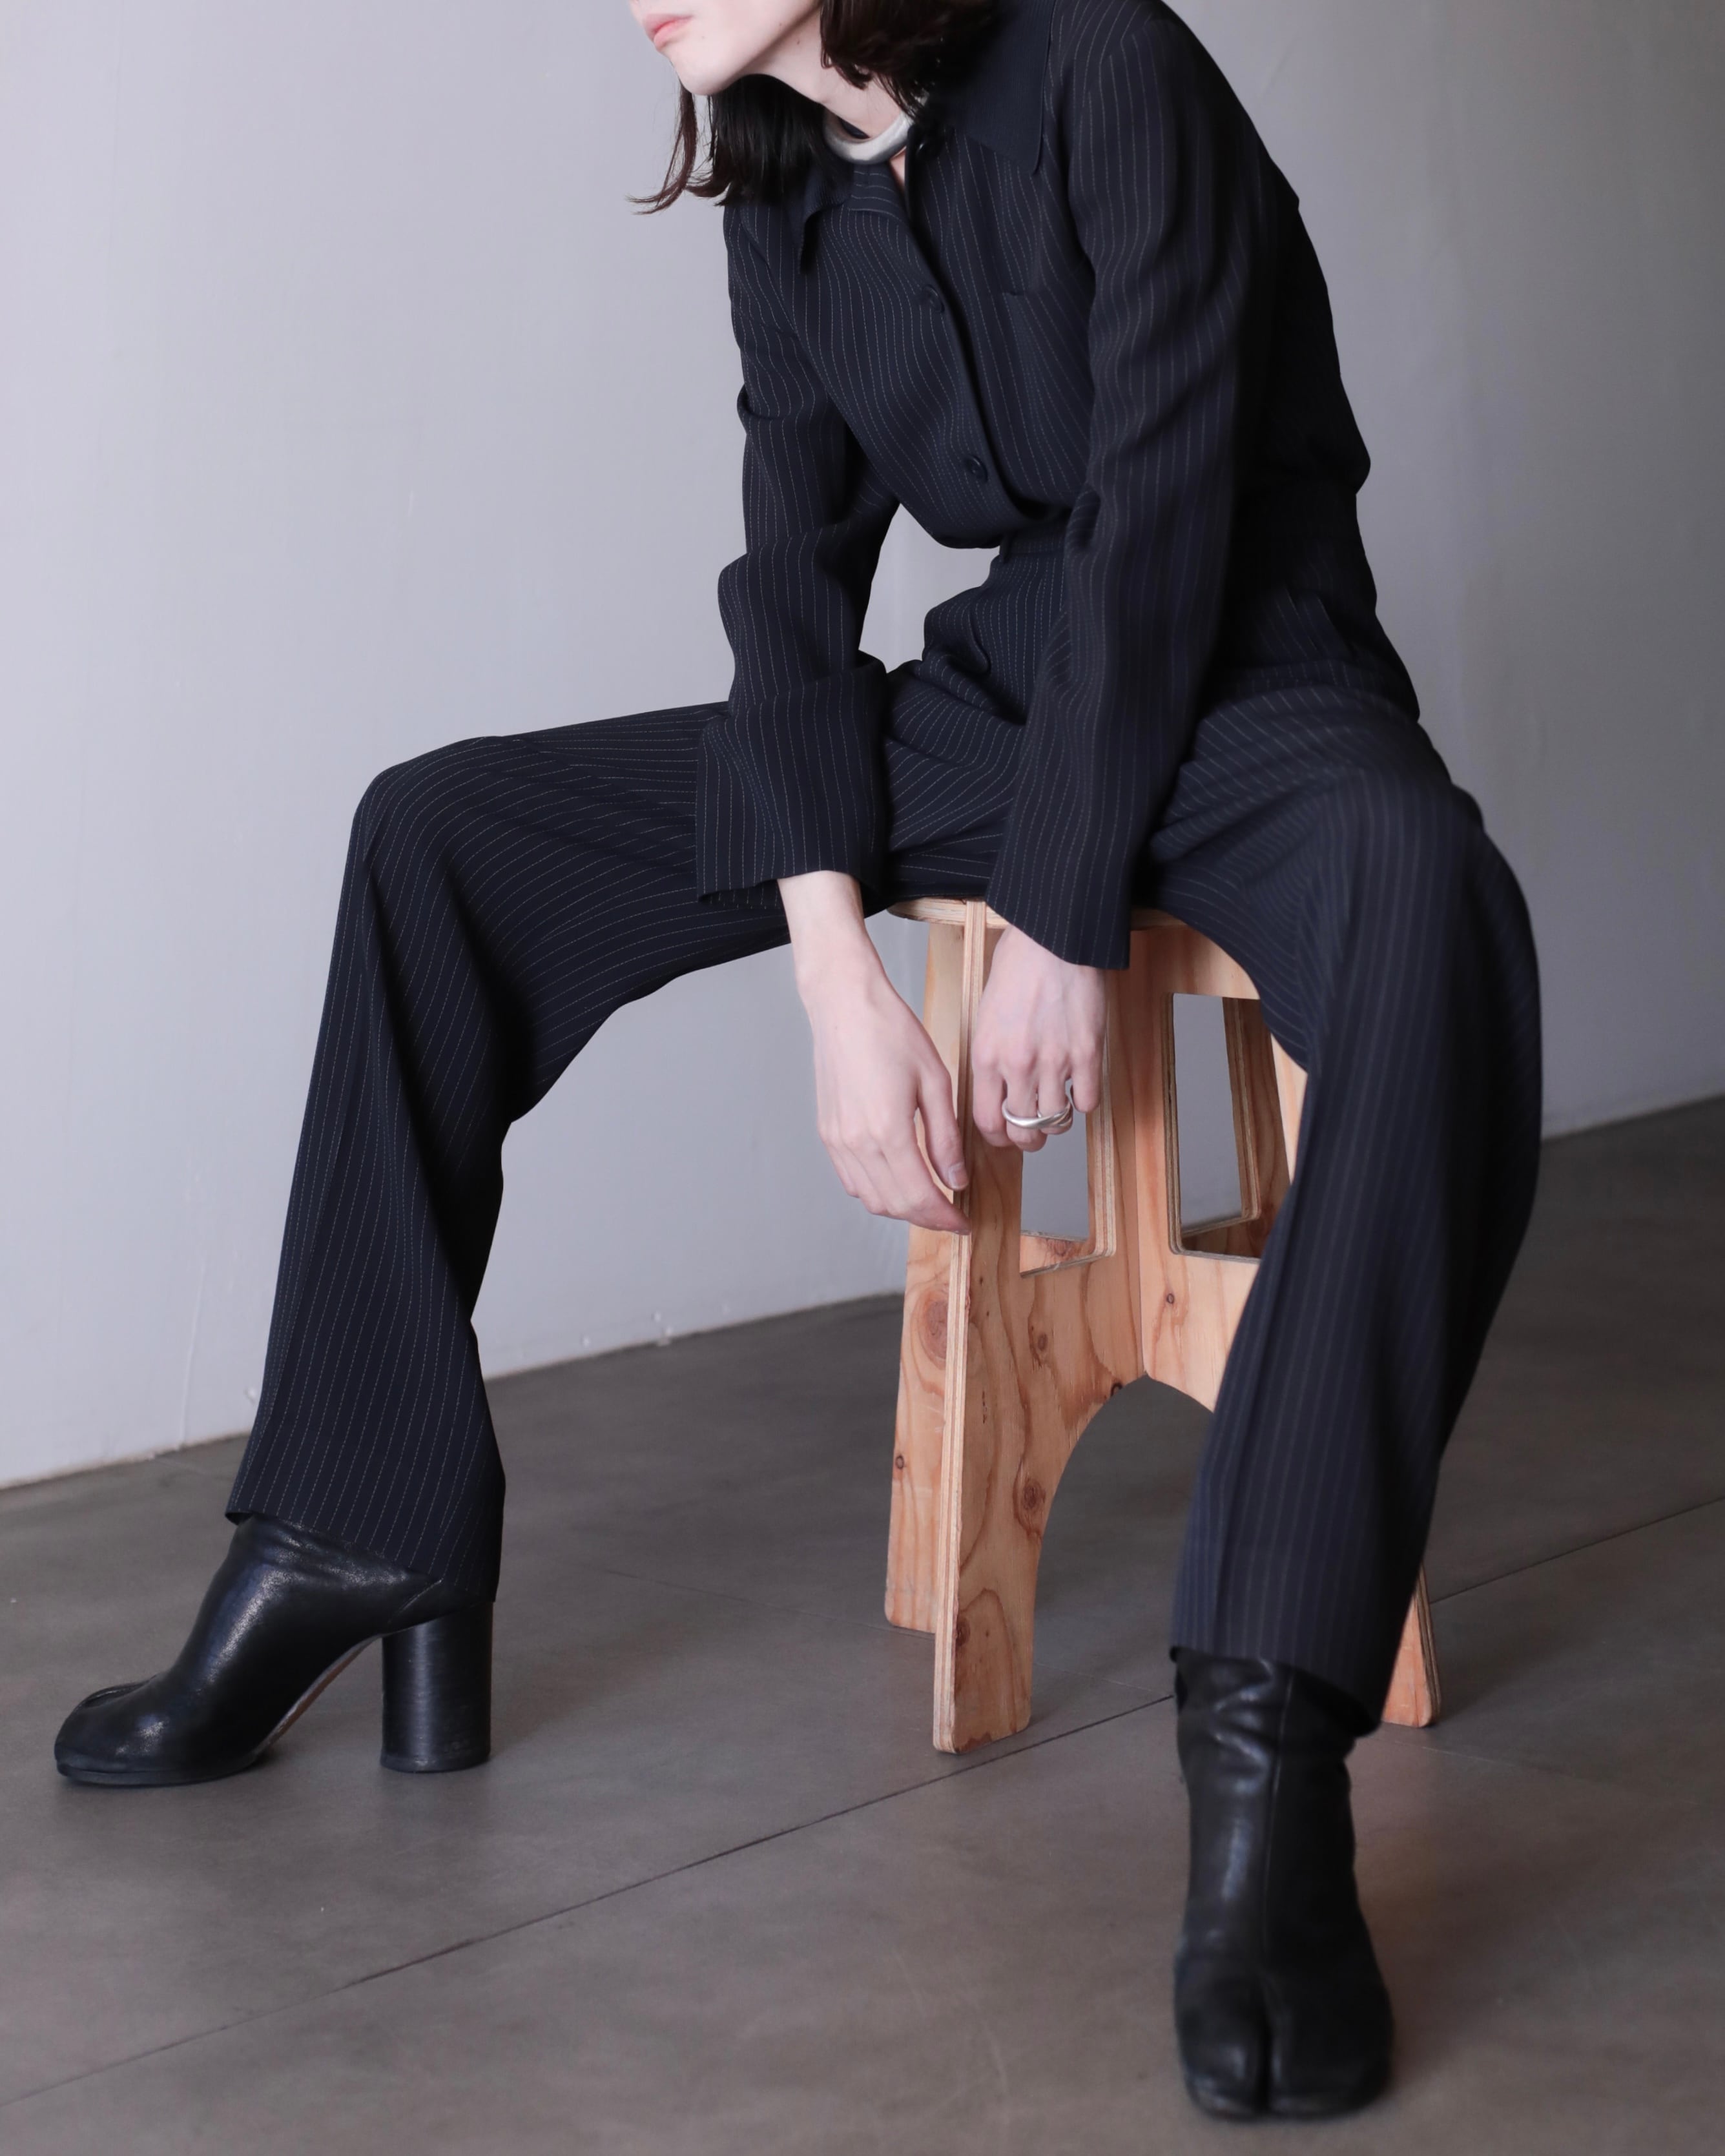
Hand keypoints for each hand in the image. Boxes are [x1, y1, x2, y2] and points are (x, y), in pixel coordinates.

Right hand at [780, 873, 970, 1234]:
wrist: (845, 1006)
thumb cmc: (891, 1032)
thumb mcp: (935, 1082)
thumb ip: (945, 1137)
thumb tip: (955, 1179)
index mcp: (887, 1132)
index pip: (919, 1197)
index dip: (944, 1218)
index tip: (963, 1222)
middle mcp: (856, 1144)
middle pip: (894, 1205)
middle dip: (926, 1217)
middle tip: (952, 1214)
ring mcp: (837, 1141)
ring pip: (871, 1198)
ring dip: (901, 1207)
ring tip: (928, 1198)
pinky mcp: (828, 1133)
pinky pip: (852, 1181)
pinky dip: (877, 1191)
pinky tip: (898, 1178)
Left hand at [972, 924, 1105, 1151]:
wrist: (1053, 939)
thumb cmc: (1017, 968)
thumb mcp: (986, 1016)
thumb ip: (991, 1057)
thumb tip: (998, 1091)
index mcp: (987, 1056)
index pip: (987, 1121)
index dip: (997, 1138)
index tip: (1004, 1136)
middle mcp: (1018, 1065)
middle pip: (1023, 1131)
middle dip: (1028, 1139)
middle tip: (1033, 1134)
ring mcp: (1055, 1062)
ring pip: (1056, 1122)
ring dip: (1057, 1122)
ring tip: (1058, 1109)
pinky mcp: (1087, 1053)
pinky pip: (1089, 1101)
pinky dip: (1084, 1101)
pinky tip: (1080, 1086)